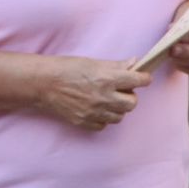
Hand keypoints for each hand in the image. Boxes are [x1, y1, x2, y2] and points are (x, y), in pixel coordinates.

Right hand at [37, 57, 151, 130]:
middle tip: (122, 90)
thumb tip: (135, 63)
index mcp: (107, 78)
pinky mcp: (86, 122)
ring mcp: (95, 112)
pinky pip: (104, 125)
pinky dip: (104, 118)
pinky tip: (97, 108)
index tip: (144, 78)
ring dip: (118, 108)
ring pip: (120, 116)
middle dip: (130, 96)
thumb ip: (116, 66)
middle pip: (132, 103)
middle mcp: (103, 97)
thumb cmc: (67, 69)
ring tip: (108, 99)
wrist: (44, 83)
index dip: (144, 78)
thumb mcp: (93, 62)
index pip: (138, 81)